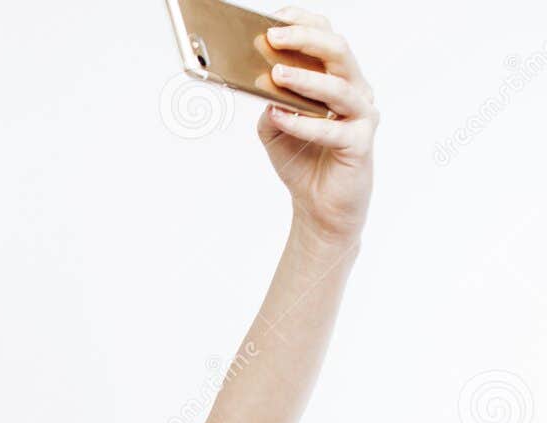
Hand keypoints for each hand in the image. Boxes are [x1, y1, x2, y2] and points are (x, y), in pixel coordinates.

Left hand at [258, 7, 376, 247]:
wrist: (318, 207)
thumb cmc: (301, 160)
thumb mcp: (274, 127)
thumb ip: (269, 101)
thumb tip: (256, 80)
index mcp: (338, 79)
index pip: (328, 38)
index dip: (304, 22)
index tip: (276, 16)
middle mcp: (356, 91)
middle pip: (338, 52)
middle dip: (305, 40)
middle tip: (272, 37)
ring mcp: (362, 116)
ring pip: (340, 86)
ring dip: (305, 77)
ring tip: (275, 73)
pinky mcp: (360, 144)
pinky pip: (332, 129)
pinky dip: (303, 122)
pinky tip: (279, 115)